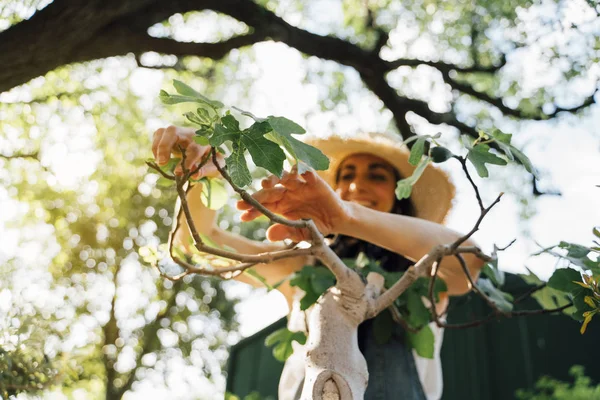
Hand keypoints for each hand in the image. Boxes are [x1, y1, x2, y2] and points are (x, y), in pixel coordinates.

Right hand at [152, 125, 222, 178]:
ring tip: (160, 162)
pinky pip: (159, 135)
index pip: (195, 148)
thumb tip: (194, 175)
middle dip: (165, 146)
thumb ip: (207, 170)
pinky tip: (159, 158)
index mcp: (206, 140)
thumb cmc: (214, 158)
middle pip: (174, 131)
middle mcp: (191, 133)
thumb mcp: (216, 166)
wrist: (212, 149)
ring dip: (158, 146)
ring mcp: (180, 132)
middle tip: (162, 162)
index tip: (179, 172)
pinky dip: (156, 146)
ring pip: (164, 131)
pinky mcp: (171, 135)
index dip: (187, 160)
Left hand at [236, 168, 350, 241]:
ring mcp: (300, 185)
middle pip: (269, 190)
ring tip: (266, 183)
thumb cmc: (316, 227)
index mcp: (281, 206)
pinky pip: (306, 172)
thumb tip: (269, 236)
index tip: (241, 215)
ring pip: (284, 177)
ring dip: (275, 178)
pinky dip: (301, 170)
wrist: (337, 220)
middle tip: (246, 198)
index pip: (263, 206)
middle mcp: (287, 193)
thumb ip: (287, 233)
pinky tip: (294, 171)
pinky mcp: (314, 180)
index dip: (252, 209)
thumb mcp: (301, 234)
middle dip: (258, 195)